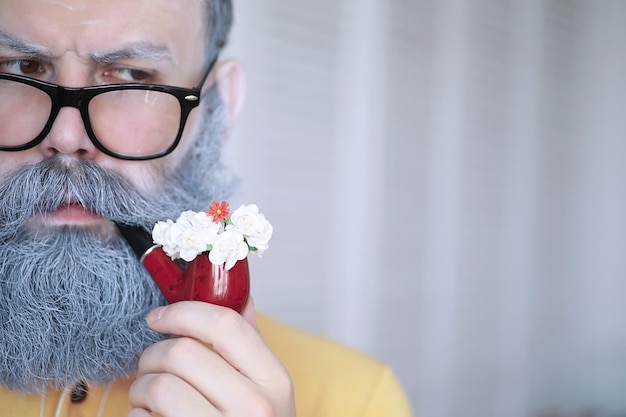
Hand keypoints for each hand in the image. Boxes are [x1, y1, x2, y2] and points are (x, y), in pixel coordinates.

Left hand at [127, 298, 295, 416]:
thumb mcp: (268, 389)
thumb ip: (251, 344)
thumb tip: (242, 295)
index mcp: (274, 381)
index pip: (225, 325)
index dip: (183, 312)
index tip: (159, 317)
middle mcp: (254, 408)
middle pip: (182, 352)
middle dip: (153, 354)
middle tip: (151, 363)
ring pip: (157, 386)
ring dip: (141, 386)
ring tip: (148, 394)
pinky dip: (137, 416)